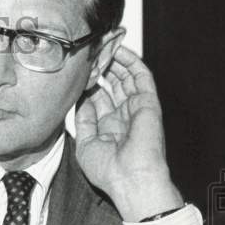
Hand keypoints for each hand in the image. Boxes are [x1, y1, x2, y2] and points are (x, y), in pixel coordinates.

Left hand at [75, 46, 183, 220]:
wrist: (131, 180)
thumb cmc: (109, 171)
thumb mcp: (86, 145)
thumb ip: (83, 121)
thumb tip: (79, 99)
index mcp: (109, 126)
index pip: (98, 97)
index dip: (87, 82)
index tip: (75, 69)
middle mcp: (123, 115)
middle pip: (112, 84)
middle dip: (101, 66)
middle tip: (90, 49)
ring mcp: (136, 108)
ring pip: (126, 76)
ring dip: (115, 60)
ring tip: (103, 43)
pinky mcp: (148, 103)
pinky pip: (141, 77)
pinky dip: (132, 62)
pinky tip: (119, 50)